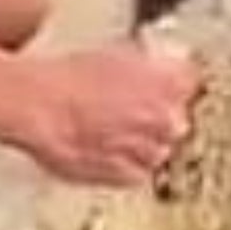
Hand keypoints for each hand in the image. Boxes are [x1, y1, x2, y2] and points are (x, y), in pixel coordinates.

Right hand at [21, 40, 199, 187]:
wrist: (41, 106)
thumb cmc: (70, 77)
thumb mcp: (114, 53)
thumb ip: (144, 65)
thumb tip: (152, 66)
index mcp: (167, 83)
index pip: (189, 82)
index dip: (175, 82)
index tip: (166, 83)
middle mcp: (164, 119)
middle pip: (177, 121)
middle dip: (159, 118)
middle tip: (132, 111)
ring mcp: (147, 151)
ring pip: (159, 150)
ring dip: (144, 144)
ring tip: (113, 132)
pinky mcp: (126, 176)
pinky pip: (138, 173)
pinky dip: (127, 165)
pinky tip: (106, 151)